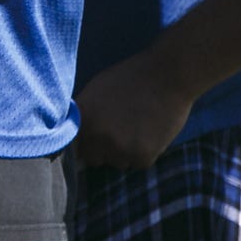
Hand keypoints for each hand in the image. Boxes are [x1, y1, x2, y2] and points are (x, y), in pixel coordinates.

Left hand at [72, 50, 194, 168]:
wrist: (166, 76)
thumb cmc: (130, 78)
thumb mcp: (95, 90)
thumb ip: (83, 114)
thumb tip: (74, 135)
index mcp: (82, 119)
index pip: (73, 148)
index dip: (84, 144)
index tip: (93, 140)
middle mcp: (97, 136)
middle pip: (94, 159)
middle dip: (103, 151)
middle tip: (118, 134)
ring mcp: (120, 148)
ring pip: (117, 163)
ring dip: (124, 153)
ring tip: (135, 130)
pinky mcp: (143, 155)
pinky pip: (138, 164)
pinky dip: (144, 153)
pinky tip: (149, 133)